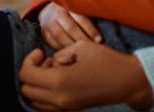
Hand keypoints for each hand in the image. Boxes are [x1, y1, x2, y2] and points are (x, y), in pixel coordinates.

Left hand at [20, 40, 153, 110]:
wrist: (128, 81)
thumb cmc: (107, 61)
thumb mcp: (81, 47)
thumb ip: (61, 53)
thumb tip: (53, 62)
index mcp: (59, 81)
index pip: (26, 75)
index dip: (29, 60)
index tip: (40, 52)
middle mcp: (59, 98)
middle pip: (26, 90)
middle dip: (31, 73)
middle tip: (46, 61)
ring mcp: (65, 107)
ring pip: (34, 101)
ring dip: (37, 85)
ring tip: (52, 71)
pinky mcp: (72, 110)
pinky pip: (46, 106)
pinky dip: (44, 95)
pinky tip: (59, 80)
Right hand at [38, 2, 101, 48]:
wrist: (48, 10)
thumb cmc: (70, 12)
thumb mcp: (77, 9)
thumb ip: (87, 16)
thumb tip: (101, 32)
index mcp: (69, 5)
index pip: (81, 18)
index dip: (91, 30)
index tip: (99, 40)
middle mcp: (57, 13)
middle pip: (71, 27)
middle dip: (83, 39)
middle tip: (92, 48)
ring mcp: (48, 22)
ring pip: (60, 36)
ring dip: (72, 46)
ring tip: (82, 54)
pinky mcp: (43, 32)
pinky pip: (52, 42)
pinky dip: (61, 49)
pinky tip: (70, 53)